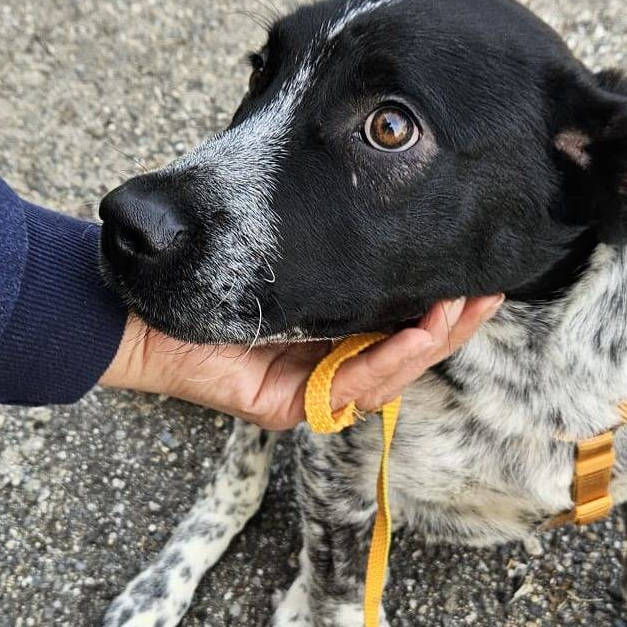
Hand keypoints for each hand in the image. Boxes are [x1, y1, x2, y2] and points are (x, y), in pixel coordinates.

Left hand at [98, 295, 504, 429]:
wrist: (135, 307)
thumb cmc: (199, 272)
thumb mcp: (283, 262)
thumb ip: (330, 262)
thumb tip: (382, 217)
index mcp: (325, 335)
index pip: (396, 329)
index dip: (440, 310)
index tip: (475, 279)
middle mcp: (320, 367)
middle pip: (403, 355)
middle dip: (451, 325)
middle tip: (490, 291)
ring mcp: (307, 392)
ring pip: (388, 374)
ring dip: (432, 341)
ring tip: (465, 305)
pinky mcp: (288, 408)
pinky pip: (350, 388)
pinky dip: (390, 358)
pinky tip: (422, 328)